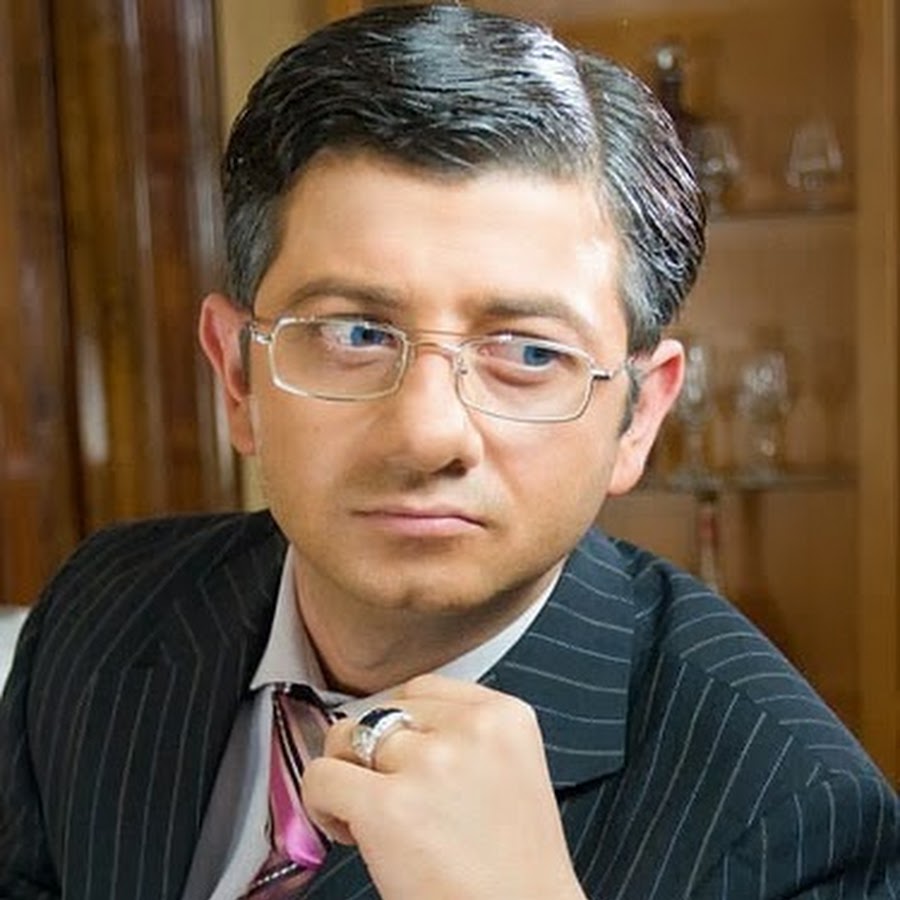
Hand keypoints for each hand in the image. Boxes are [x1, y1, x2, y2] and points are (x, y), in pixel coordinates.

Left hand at [302, 674, 584, 899]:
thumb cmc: (512, 870)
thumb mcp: (510, 773)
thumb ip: (464, 736)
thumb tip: (394, 727)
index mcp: (505, 717)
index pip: (423, 688)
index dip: (402, 726)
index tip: (402, 756)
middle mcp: (470, 730)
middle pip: (383, 710)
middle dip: (375, 753)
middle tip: (390, 796)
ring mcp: (430, 763)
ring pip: (346, 736)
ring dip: (347, 774)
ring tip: (368, 815)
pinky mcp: (389, 805)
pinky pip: (322, 776)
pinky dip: (320, 803)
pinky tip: (348, 829)